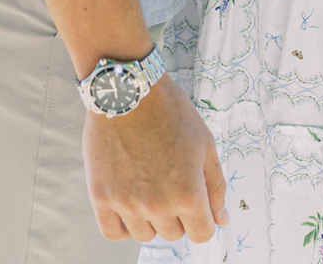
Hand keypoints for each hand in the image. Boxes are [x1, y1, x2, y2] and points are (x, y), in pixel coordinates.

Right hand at [84, 74, 227, 243]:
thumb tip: (221, 219)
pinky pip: (113, 233)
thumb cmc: (169, 110)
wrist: (128, 88)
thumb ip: (216, 186)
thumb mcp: (204, 143)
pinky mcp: (101, 196)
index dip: (202, 218)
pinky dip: (122, 224)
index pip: (202, 233)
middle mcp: (158, 205)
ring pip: (145, 234)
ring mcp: (127, 203)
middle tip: (168, 179)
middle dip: (176, 213)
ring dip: (149, 217)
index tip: (194, 201)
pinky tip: (128, 202)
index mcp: (188, 193)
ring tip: (146, 183)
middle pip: (173, 234)